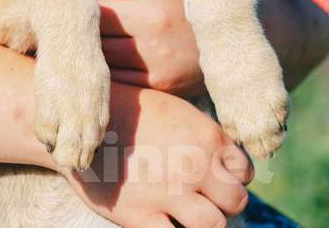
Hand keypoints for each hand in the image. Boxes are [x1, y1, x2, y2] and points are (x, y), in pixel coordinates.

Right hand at [61, 84, 251, 227]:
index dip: (234, 178)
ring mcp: (169, 193)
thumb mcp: (178, 112)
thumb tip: (226, 159)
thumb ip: (205, 137)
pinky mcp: (140, 216)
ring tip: (190, 214)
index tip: (218, 178)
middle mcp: (195, 167)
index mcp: (207, 138)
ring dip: (207, 223)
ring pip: (213, 225)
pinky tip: (165, 223)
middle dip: (226, 204)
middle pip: (236, 201)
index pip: (245, 171)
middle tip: (209, 201)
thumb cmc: (131, 113)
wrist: (83, 122)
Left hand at [77, 0, 204, 96]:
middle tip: (65, 9)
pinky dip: (100, 65)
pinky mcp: (157, 82)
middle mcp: (153, 18)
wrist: (239, 34)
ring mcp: (154, 53)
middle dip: (75, 11)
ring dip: (84, 40)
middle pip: (90, 14)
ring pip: (96, 46)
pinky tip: (97, 57)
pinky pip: (112, 73)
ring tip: (77, 32)